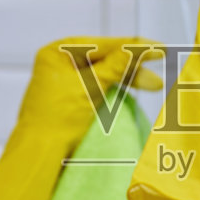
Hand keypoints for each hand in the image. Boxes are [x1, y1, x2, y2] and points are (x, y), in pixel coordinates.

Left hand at [15, 36, 165, 142]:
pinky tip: (130, 92)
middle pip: (104, 60)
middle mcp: (59, 65)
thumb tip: (140, 46)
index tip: (160, 49)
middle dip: (133, 69)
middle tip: (157, 81)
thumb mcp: (92, 86)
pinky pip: (98, 90)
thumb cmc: (58, 118)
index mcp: (57, 53)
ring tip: (153, 86)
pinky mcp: (70, 103)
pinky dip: (115, 91)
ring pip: (104, 76)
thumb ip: (118, 64)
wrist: (39, 154)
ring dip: (127, 80)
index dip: (133, 47)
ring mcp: (64, 84)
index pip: (102, 45)